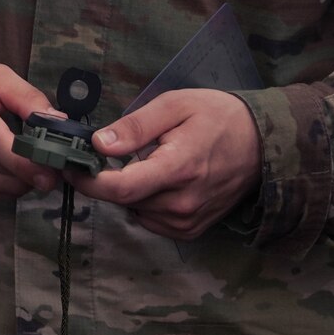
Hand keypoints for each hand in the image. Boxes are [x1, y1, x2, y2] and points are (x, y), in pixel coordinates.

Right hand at [0, 59, 57, 199]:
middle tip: (51, 157)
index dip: (28, 163)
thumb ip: (27, 97)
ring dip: (22, 178)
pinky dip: (6, 184)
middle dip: (35, 170)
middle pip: (5, 172)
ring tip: (26, 157)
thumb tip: (58, 121)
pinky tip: (5, 164)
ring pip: (2, 188)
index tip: (53, 172)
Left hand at [73, 89, 260, 238]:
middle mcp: (183, 202)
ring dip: (129, 190)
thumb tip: (99, 144)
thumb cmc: (218, 117)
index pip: (120, 188)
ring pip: (136, 210)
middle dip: (106, 179)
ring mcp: (189, 220)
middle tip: (107, 153)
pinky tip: (159, 180)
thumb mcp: (174, 106)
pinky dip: (145, 202)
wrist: (265, 143)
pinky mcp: (193, 229)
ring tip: (146, 161)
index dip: (86, 180)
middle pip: (124, 200)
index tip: (68, 165)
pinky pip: (152, 221)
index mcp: (178, 169)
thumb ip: (135, 127)